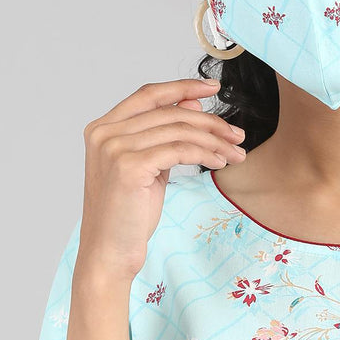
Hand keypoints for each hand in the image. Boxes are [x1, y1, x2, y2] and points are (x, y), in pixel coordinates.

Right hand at [77, 78, 246, 282]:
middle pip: (169, 112)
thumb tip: (193, 103)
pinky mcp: (129, 167)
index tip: (213, 87)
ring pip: (178, 131)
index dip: (182, 87)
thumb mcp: (149, 166)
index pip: (149, 95)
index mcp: (103, 128)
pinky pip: (179, 150)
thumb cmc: (128, 214)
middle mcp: (104, 133)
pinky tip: (219, 162)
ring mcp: (114, 148)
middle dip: (209, 122)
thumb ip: (164, 135)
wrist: (110, 252)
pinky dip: (205, 153)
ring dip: (214, 141)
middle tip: (237, 134)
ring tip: (235, 153)